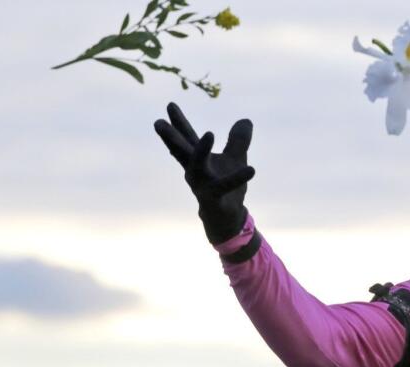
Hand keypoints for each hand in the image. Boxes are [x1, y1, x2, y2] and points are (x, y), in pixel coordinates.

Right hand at [154, 102, 255, 243]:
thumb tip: (245, 120)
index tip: (170, 105)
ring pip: (198, 167)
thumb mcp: (235, 159)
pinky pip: (226, 187)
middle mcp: (195, 172)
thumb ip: (238, 141)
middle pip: (181, 151)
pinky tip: (251, 169)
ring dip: (201, 151)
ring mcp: (202, 186)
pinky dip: (238, 178)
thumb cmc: (228, 188)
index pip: (186, 138)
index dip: (179, 122)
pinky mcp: (214, 199)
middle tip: (158, 123)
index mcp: (198, 160)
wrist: (229, 218)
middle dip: (171, 137)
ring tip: (209, 134)